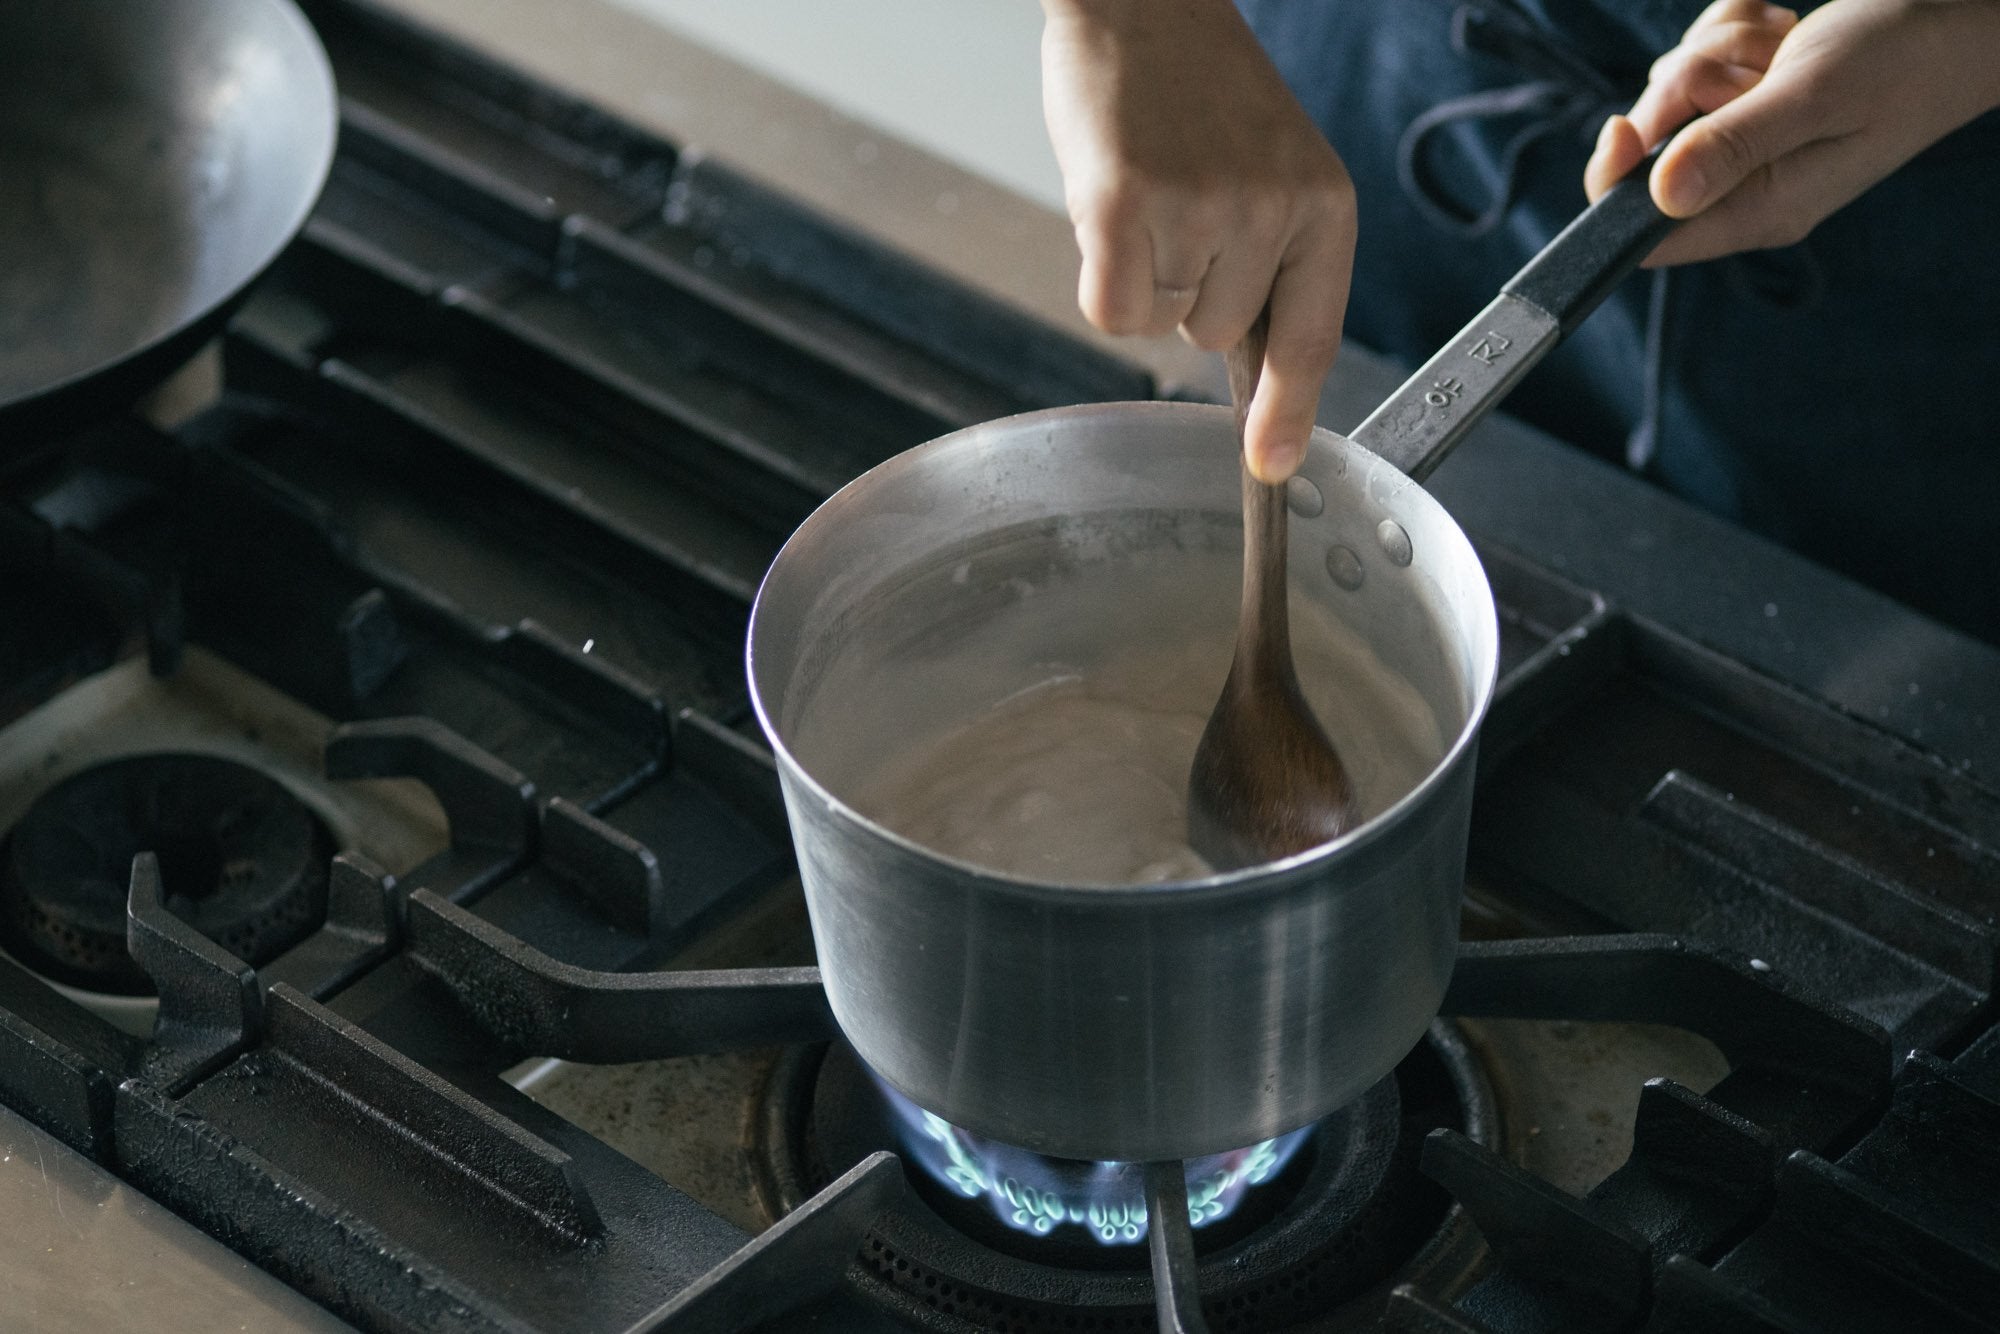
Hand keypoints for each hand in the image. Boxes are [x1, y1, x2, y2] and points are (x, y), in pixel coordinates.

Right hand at [1040, 0, 1355, 481]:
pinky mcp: (1125, 207)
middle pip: (1214, 336)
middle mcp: (1273, 210)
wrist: (1141, 1)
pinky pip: (1109, 312)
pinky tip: (1108, 208)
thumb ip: (1271, 261)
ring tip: (1146, 191)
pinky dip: (1098, 277)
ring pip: (1159, 325)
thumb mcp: (1271, 169)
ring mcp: (1201, 208)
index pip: (1311, 338)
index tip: (1273, 466)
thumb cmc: (1195, 89)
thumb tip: (1251, 373)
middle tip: (1176, 205)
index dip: (1288, 413)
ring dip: (1140, 277)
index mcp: (1325, 205)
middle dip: (1184, 291)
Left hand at [1586, 0, 1999, 266]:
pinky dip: (1731, 32)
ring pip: (1672, 95)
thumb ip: (1737, 145)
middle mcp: (1745, 189)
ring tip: (1783, 46)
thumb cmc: (1904, 57)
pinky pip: (1700, 62)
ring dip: (1717, 52)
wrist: (1965, 17)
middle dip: (1686, 91)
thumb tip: (1661, 197)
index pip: (1645, 238)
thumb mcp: (1815, 96)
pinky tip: (1781, 29)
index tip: (1623, 128)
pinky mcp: (1750, 104)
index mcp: (1759, 211)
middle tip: (1754, 67)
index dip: (1614, 188)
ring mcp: (1746, 144)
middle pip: (1648, 152)